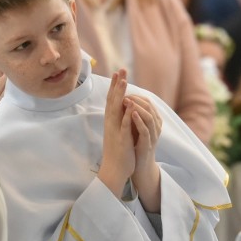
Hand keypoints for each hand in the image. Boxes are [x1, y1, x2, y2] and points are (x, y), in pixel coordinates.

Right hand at [98, 69, 135, 197]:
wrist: (114, 170)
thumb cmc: (119, 151)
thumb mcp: (119, 132)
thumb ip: (121, 120)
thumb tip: (124, 108)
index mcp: (111, 121)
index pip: (112, 100)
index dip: (114, 86)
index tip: (118, 73)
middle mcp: (111, 123)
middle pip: (112, 100)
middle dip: (116, 84)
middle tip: (120, 70)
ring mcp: (115, 130)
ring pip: (116, 109)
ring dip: (119, 94)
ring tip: (123, 81)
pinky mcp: (121, 139)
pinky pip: (123, 124)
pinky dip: (126, 114)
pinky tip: (129, 104)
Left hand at [126, 95, 161, 211]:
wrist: (140, 167)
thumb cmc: (137, 145)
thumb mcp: (136, 126)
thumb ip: (134, 114)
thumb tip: (126, 97)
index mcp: (153, 120)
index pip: (147, 101)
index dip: (136, 93)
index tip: (124, 88)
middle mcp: (155, 126)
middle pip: (149, 106)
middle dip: (137, 97)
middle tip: (125, 91)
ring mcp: (153, 135)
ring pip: (149, 117)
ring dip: (138, 107)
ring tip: (127, 100)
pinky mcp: (148, 144)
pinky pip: (146, 130)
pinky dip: (139, 121)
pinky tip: (132, 114)